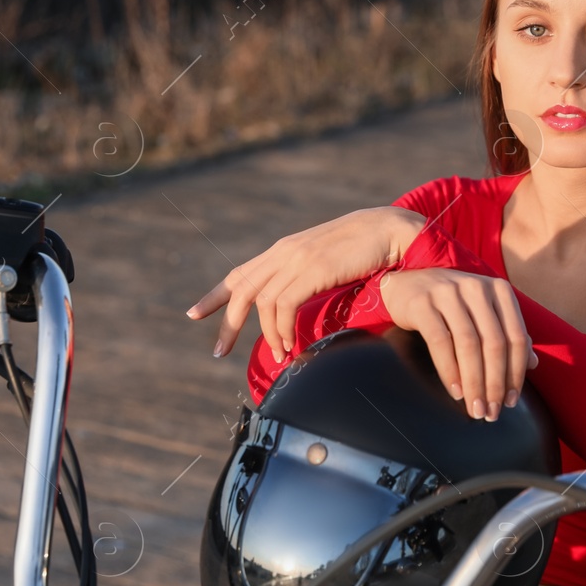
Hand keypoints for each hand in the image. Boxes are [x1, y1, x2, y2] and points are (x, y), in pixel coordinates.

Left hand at [186, 205, 426, 360]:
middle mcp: (285, 252)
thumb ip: (306, 278)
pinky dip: (282, 330)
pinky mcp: (313, 269)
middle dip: (226, 323)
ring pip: (263, 303)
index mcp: (284, 250)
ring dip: (268, 335)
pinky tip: (291, 345)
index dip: (215, 295)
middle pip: (241, 289)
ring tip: (281, 354)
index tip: (194, 314)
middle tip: (218, 352)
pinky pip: (283, 305)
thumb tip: (293, 308)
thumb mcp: (326, 264)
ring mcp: (297, 258)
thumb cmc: (365, 251)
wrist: (390, 231)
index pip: (240, 274)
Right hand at [378, 267, 537, 420]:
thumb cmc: (452, 303)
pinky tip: (455, 391)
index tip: (510, 402)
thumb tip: (533, 364)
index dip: (516, 373)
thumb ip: (508, 332)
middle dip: (495, 383)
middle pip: (494, 343)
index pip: (516, 337)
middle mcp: (477, 287)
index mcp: (499, 290)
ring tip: (475, 408)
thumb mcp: (484, 311)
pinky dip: (449, 370)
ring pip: (469, 344)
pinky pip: (440, 341)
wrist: (408, 281)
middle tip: (491, 413)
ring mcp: (448, 293)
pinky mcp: (422, 303)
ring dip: (474, 382)